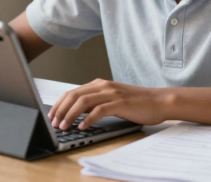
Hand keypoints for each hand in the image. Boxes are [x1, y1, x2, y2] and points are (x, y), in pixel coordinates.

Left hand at [48, 79, 166, 129]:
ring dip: (70, 115)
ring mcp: (112, 93)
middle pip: (74, 95)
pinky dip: (88, 119)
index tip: (52, 115)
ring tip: (64, 126)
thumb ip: (96, 102)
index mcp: (100, 84)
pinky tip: (82, 127)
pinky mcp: (120, 103)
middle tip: (54, 122)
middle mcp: (103, 86)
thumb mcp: (112, 100)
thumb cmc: (137, 103)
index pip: (73, 92)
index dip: (59, 104)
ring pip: (83, 102)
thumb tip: (78, 112)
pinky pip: (99, 110)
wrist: (159, 101)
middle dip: (60, 110)